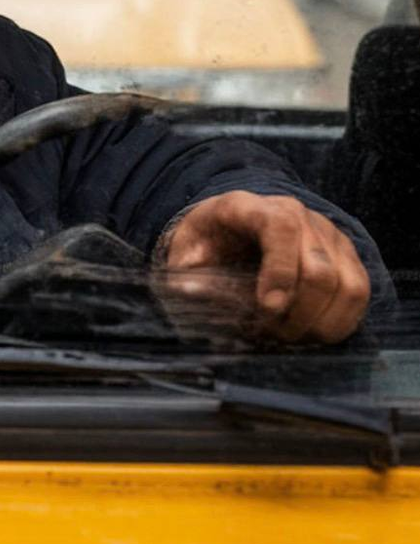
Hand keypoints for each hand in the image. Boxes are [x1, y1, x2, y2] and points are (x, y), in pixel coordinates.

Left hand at [157, 190, 369, 342]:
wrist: (226, 230)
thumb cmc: (205, 245)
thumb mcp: (184, 255)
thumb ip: (185, 276)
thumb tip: (193, 293)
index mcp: (248, 206)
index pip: (280, 227)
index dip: (280, 271)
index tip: (267, 308)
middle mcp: (296, 212)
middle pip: (319, 267)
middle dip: (298, 312)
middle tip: (272, 333)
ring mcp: (326, 232)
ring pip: (348, 285)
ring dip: (321, 322)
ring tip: (290, 336)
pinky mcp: (344, 254)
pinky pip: (360, 293)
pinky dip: (339, 322)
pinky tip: (311, 332)